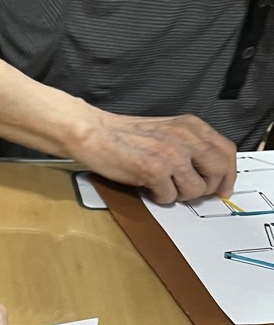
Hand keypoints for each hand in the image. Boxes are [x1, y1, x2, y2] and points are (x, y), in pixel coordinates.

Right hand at [77, 110, 236, 203]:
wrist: (96, 134)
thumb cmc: (127, 135)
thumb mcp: (168, 131)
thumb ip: (190, 146)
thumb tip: (208, 172)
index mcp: (192, 126)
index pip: (226, 151)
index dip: (228, 174)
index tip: (223, 188)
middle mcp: (186, 138)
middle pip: (218, 171)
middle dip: (209, 188)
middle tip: (194, 193)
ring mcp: (171, 155)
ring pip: (195, 190)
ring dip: (180, 195)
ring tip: (164, 186)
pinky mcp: (154, 171)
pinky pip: (169, 197)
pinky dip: (160, 197)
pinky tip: (148, 186)